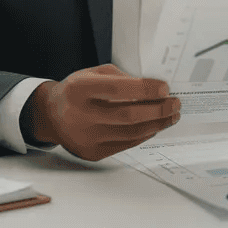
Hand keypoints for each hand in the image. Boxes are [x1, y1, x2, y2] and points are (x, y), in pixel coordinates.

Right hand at [21, 64, 180, 160]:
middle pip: (128, 116)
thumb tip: (154, 89)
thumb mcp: (93, 74)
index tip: (165, 87)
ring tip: (171, 116)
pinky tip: (154, 126)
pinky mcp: (92, 153)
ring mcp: (86, 138)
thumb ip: (121, 78)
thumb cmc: (77, 91)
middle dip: (158, 110)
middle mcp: (80, 115)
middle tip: (175, 104)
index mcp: (79, 89)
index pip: (117, 89)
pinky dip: (144, 134)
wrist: (52, 115)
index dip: (145, 89)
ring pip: (131, 133)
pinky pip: (126, 144)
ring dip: (157, 124)